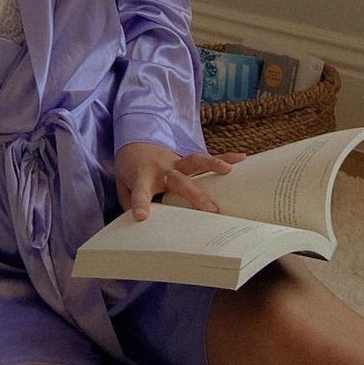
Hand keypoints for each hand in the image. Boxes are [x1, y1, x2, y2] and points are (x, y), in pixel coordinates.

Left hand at [115, 142, 247, 221]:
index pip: (139, 193)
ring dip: (212, 165)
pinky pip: (205, 159)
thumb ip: (130, 203)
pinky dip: (223, 157)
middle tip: (211, 209)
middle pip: (178, 181)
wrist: (135, 140)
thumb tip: (143, 224)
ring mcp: (175, 162)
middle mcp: (161, 169)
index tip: (142, 217)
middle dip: (193, 194)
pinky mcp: (186, 160)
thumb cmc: (130, 167)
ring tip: (229, 170)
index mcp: (142, 177)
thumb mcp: (122, 185)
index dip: (140, 204)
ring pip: (194, 163)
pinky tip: (241, 158)